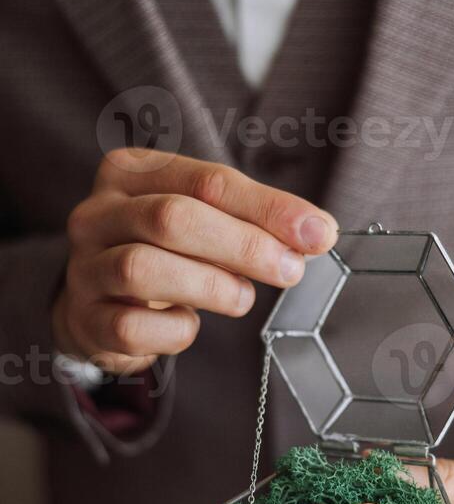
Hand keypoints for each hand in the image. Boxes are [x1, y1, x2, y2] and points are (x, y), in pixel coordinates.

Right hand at [53, 149, 337, 373]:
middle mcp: (99, 214)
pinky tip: (190, 324)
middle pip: (173, 219)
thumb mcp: (204, 222)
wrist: (101, 304)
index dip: (268, 209)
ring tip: (242, 298)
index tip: (318, 234)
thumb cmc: (164, 253)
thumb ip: (253, 221)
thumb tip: (315, 233)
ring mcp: (85, 268)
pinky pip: (133, 328)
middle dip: (243, 246)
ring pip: (144, 269)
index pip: (208, 181)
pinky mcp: (86, 319)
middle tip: (289, 270)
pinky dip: (176, 330)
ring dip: (210, 286)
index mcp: (131, 173)